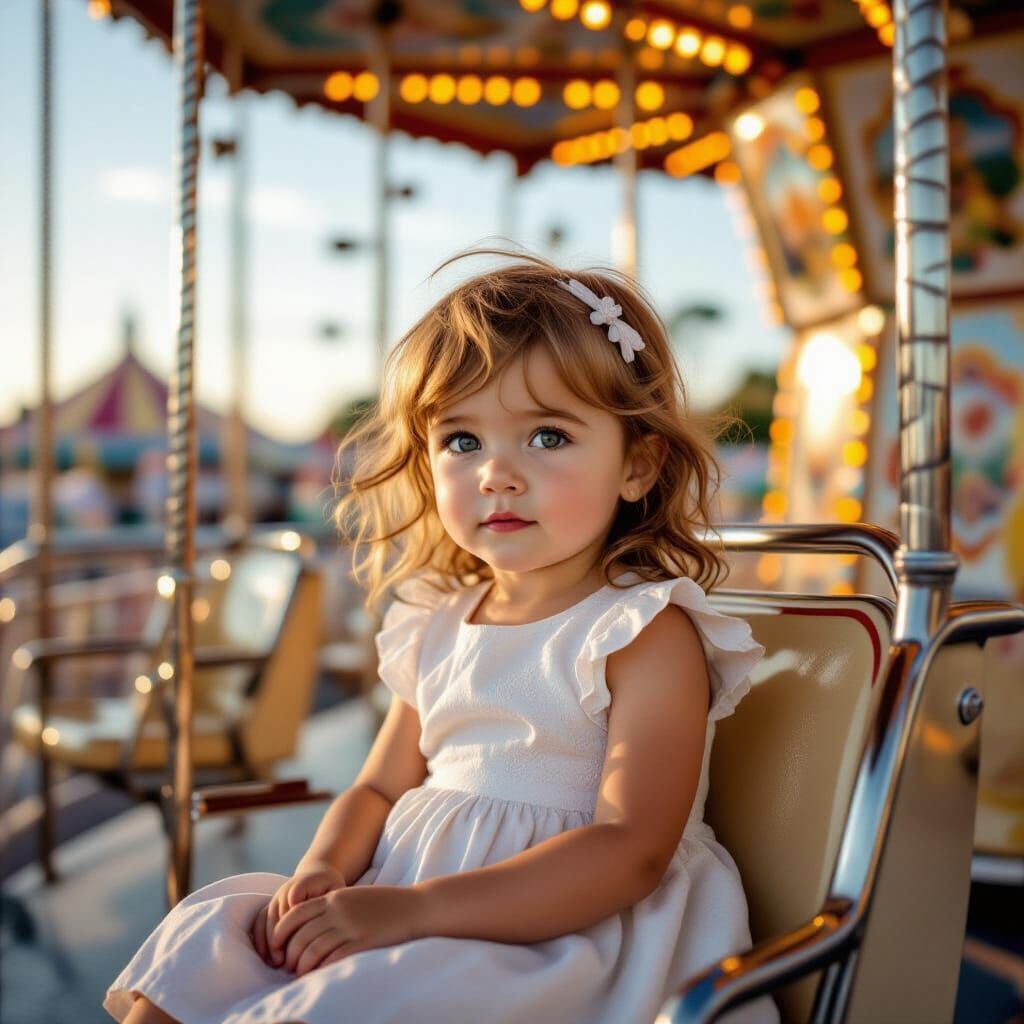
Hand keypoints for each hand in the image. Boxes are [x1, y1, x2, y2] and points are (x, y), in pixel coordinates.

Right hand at [249, 859, 346, 967]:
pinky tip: (264, 957)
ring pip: (266, 920)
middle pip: (278, 916)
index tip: (299, 946)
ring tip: (276, 963)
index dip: (295, 926)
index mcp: (302, 884)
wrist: (316, 874)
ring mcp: (275, 898)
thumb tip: (322, 919)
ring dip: (269, 943)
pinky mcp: (270, 906)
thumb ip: (331, 900)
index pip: (295, 905)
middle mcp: (285, 890)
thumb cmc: (328, 885)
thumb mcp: (334, 887)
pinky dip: (259, 939)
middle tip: (286, 962)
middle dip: (280, 940)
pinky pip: (259, 921)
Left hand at [270, 885, 427, 976]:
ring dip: (301, 966)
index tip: (276, 947)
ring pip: (312, 950)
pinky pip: (332, 959)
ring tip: (300, 974)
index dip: (279, 932)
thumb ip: (333, 907)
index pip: (294, 914)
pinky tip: (319, 976)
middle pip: (300, 935)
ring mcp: (351, 926)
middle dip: (288, 955)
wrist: (417, 907)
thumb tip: (309, 928)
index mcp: (334, 898)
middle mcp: (338, 910)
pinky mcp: (363, 942)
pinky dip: (320, 970)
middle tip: (288, 967)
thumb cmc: (387, 905)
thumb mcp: (355, 898)